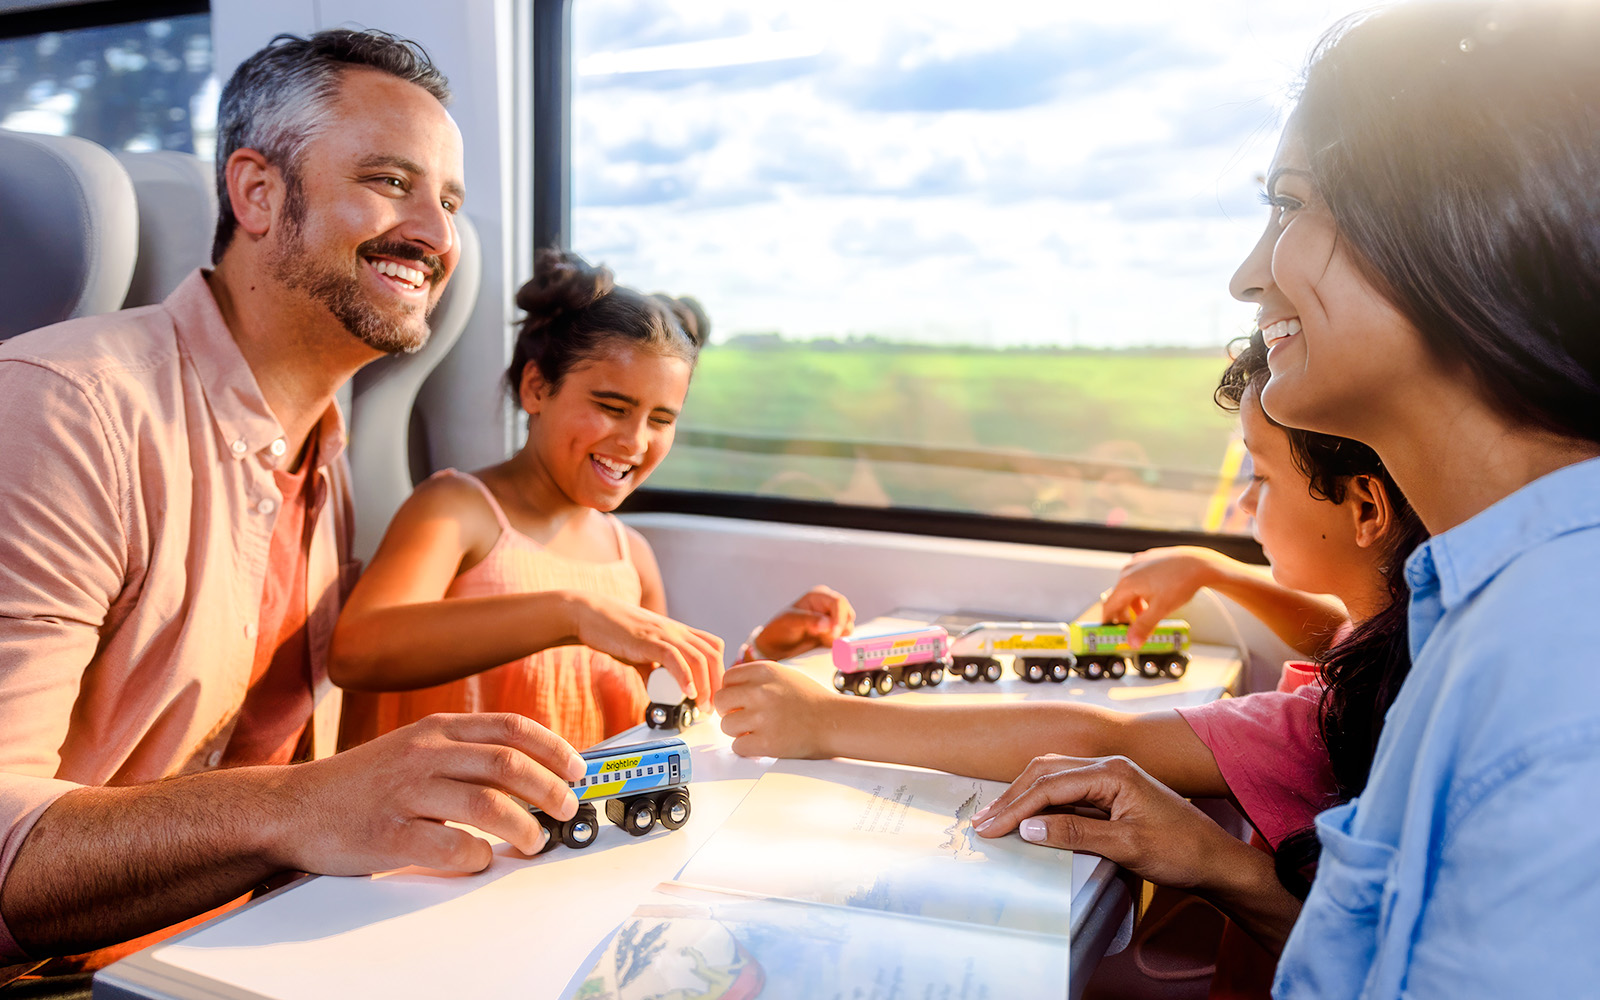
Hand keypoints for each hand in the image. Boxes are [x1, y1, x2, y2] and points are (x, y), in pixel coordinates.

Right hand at [276, 713, 586, 873]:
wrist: (293, 806)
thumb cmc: (363, 782)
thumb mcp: (415, 746)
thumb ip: (464, 752)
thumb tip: (530, 771)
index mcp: (437, 729)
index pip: (512, 728)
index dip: (554, 749)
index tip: (577, 770)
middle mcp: (425, 753)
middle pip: (509, 764)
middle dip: (550, 789)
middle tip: (566, 811)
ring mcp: (406, 792)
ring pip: (487, 805)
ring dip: (522, 828)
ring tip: (533, 842)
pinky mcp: (388, 833)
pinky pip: (449, 847)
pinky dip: (475, 857)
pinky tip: (480, 859)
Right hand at [570, 592, 724, 701]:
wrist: (589, 614)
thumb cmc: (614, 631)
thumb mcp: (641, 652)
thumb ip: (653, 669)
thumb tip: (659, 693)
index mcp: (678, 631)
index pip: (713, 647)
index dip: (719, 672)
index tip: (715, 694)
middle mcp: (676, 630)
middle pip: (712, 655)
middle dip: (717, 684)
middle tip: (712, 707)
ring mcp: (663, 633)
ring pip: (698, 658)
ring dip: (706, 686)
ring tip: (702, 706)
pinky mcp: (648, 640)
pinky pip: (674, 658)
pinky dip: (685, 677)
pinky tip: (689, 692)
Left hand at [714, 660, 839, 757]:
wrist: (834, 722)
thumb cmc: (810, 700)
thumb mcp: (783, 675)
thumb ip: (756, 678)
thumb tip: (727, 687)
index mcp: (765, 671)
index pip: (727, 678)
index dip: (731, 691)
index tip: (740, 701)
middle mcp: (762, 691)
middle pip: (721, 701)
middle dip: (728, 712)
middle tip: (744, 717)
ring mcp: (763, 717)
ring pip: (726, 726)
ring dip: (738, 732)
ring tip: (757, 730)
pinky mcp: (767, 743)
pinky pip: (737, 747)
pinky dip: (747, 749)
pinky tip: (762, 743)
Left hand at [751, 585, 855, 660]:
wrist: (776, 646)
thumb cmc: (780, 629)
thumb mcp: (790, 622)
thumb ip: (809, 621)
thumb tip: (827, 624)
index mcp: (819, 596)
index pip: (838, 602)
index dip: (839, 618)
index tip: (833, 634)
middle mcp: (828, 605)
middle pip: (847, 614)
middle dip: (840, 628)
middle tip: (826, 639)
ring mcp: (832, 619)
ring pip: (848, 627)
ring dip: (838, 636)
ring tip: (819, 639)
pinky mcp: (834, 633)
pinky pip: (844, 638)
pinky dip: (837, 643)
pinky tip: (822, 643)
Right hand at [971, 754, 1244, 889]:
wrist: (1214, 859)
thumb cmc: (1179, 851)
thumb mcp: (1126, 846)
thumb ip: (1076, 834)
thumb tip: (1029, 827)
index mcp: (1111, 772)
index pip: (1050, 785)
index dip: (1015, 807)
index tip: (989, 828)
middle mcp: (1107, 767)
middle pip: (1045, 773)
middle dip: (1011, 797)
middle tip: (982, 823)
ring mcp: (1109, 778)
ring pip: (1053, 778)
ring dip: (1023, 797)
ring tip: (995, 818)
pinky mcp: (1110, 793)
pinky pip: (1066, 790)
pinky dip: (1041, 802)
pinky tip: (1027, 817)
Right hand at [1098, 546, 1235, 645]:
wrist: (1200, 563)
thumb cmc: (1182, 581)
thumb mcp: (1161, 609)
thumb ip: (1144, 626)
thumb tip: (1132, 642)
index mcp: (1127, 582)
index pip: (1110, 606)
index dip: (1109, 622)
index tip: (1110, 632)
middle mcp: (1129, 569)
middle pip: (1119, 597)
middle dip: (1124, 615)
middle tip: (1132, 629)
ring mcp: (1138, 562)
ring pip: (1129, 588)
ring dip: (1134, 604)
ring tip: (1147, 615)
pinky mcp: (1148, 559)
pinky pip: (1138, 578)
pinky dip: (1141, 592)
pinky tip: (1154, 599)